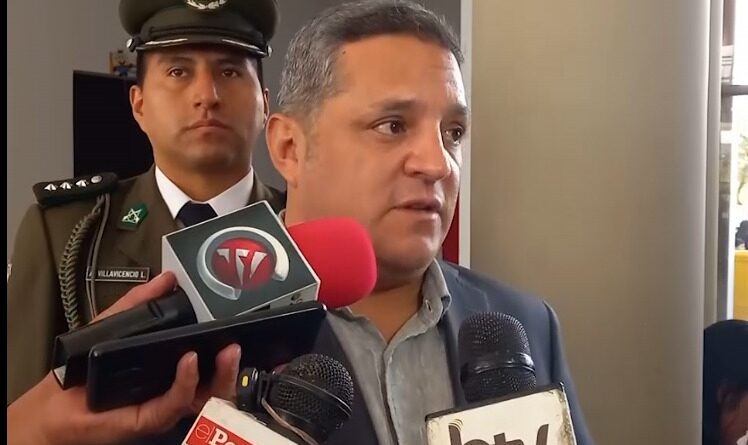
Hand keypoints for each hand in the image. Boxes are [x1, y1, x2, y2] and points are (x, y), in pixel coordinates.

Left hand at [7, 272, 240, 444]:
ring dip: (220, 375)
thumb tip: (168, 277)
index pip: (211, 365)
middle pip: (218, 384)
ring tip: (226, 351)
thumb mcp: (117, 325)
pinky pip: (176, 402)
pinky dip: (187, 381)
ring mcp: (166, 407)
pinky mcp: (151, 418)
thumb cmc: (84, 372)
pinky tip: (188, 361)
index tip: (237, 329)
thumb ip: (142, 301)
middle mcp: (175, 392)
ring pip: (206, 397)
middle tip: (237, 343)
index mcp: (174, 373)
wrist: (53, 403)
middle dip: (233, 366)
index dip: (227, 351)